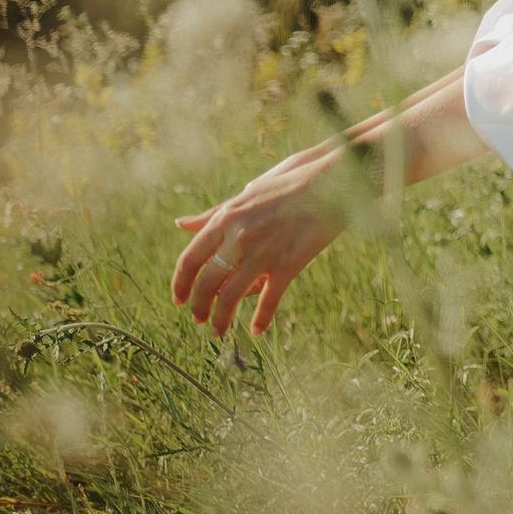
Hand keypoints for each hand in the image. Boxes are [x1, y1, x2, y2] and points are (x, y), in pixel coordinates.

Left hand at [170, 154, 350, 337]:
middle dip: (198, 307)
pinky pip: (269, 300)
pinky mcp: (289, 264)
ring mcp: (263, 253)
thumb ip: (214, 214)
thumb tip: (181, 225)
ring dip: (221, 319)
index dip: (180, 284)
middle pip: (207, 283)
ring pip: (231, 296)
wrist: (333, 182)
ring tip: (218, 330)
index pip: (190, 259)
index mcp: (226, 218)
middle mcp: (239, 238)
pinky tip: (256, 330)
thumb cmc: (292, 183)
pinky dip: (261, 319)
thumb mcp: (248, 194)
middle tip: (198, 320)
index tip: (179, 299)